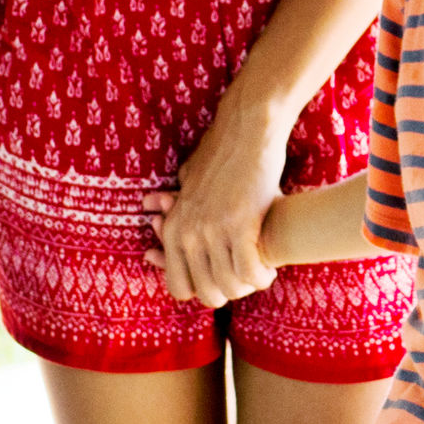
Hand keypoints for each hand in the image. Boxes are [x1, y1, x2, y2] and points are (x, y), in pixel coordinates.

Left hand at [148, 113, 290, 308]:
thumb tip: (154, 207)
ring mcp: (213, 231)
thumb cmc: (220, 153)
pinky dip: (263, 276)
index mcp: (173, 229)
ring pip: (231, 287)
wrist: (246, 129)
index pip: (179, 288)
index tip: (222, 279)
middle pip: (208, 294)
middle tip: (244, 278)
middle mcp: (188, 234)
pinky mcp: (241, 224)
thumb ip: (174, 202)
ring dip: (249, 285)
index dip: (204, 289)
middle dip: (230, 293)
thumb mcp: (187, 179)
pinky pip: (251, 272)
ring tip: (260, 271)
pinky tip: (269, 266)